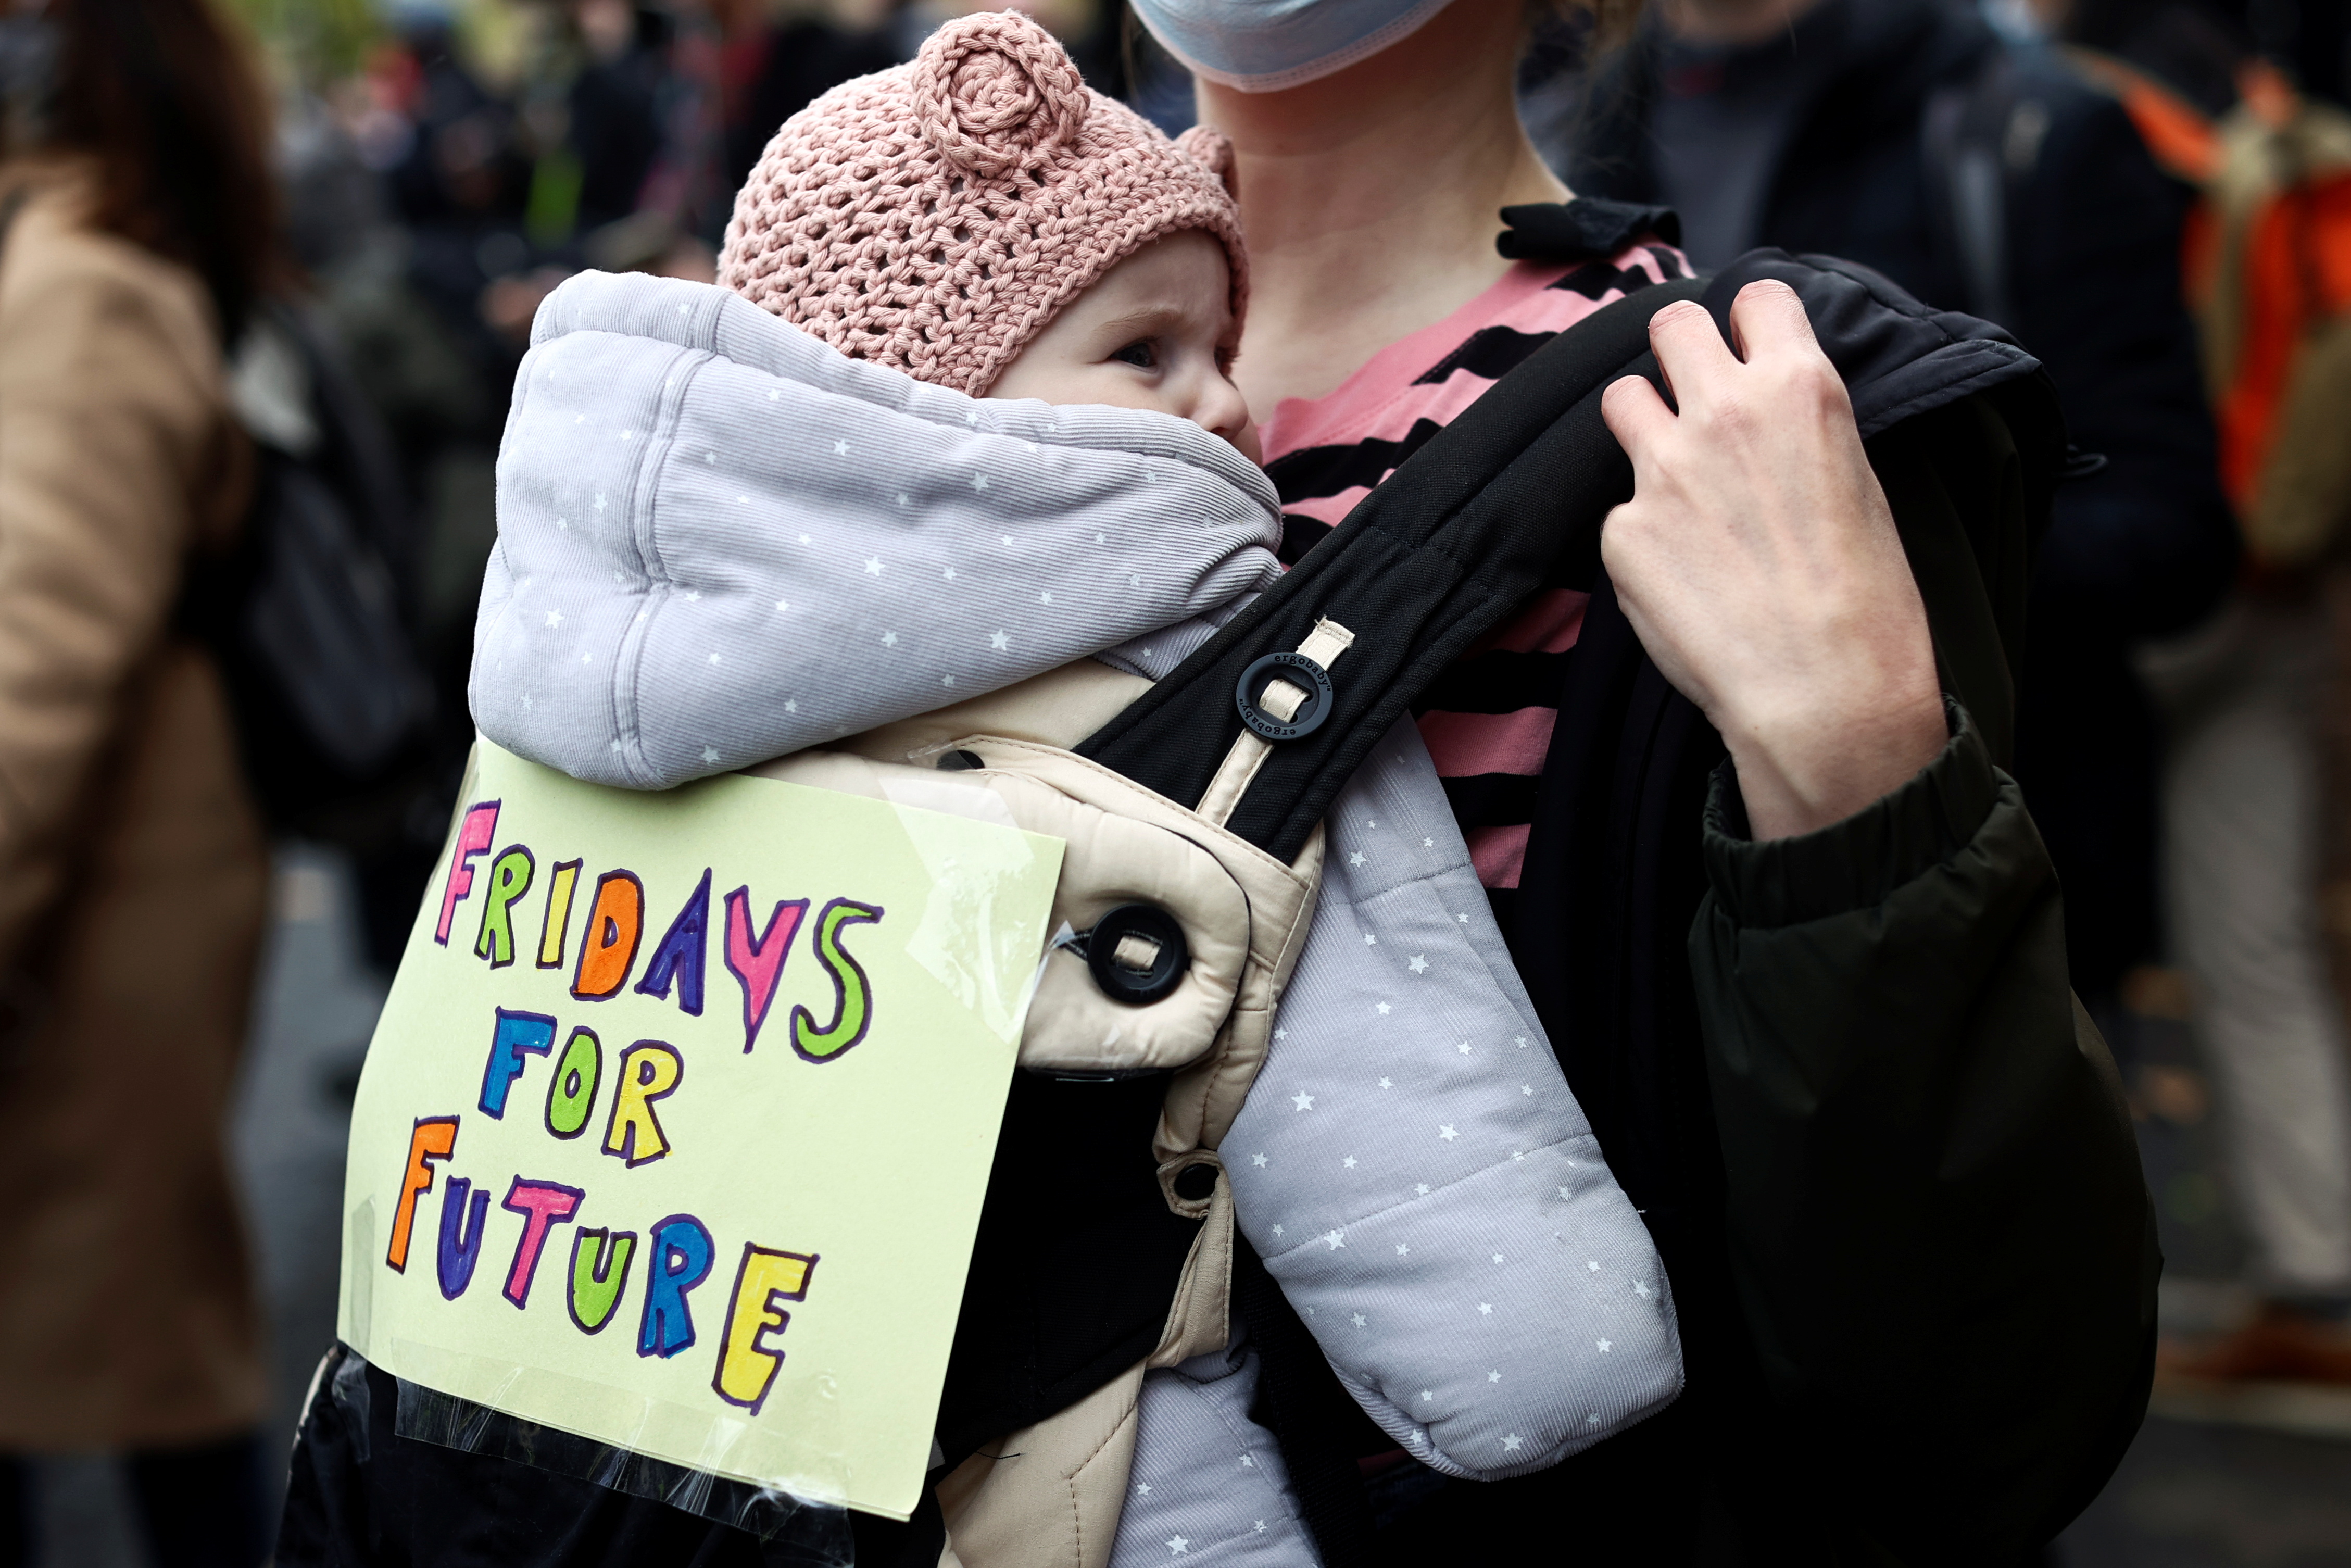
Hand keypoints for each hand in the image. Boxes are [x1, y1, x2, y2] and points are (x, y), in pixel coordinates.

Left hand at [1599, 281, 1945, 839]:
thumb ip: (1799, 427)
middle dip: (1681, 350)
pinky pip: (1622, 509)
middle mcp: (1722, 411)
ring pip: (1623, 397)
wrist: (1825, 692)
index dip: (1748, 325)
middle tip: (1693, 392)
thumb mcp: (1856, 480)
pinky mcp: (1622, 531)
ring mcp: (1662, 468)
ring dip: (1643, 422)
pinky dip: (1644, 532)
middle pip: (1671, 324)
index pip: (1755, 298)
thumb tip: (1764, 410)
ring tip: (1677, 475)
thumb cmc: (1864, 599)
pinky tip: (1683, 574)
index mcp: (1798, 387)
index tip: (1747, 349)